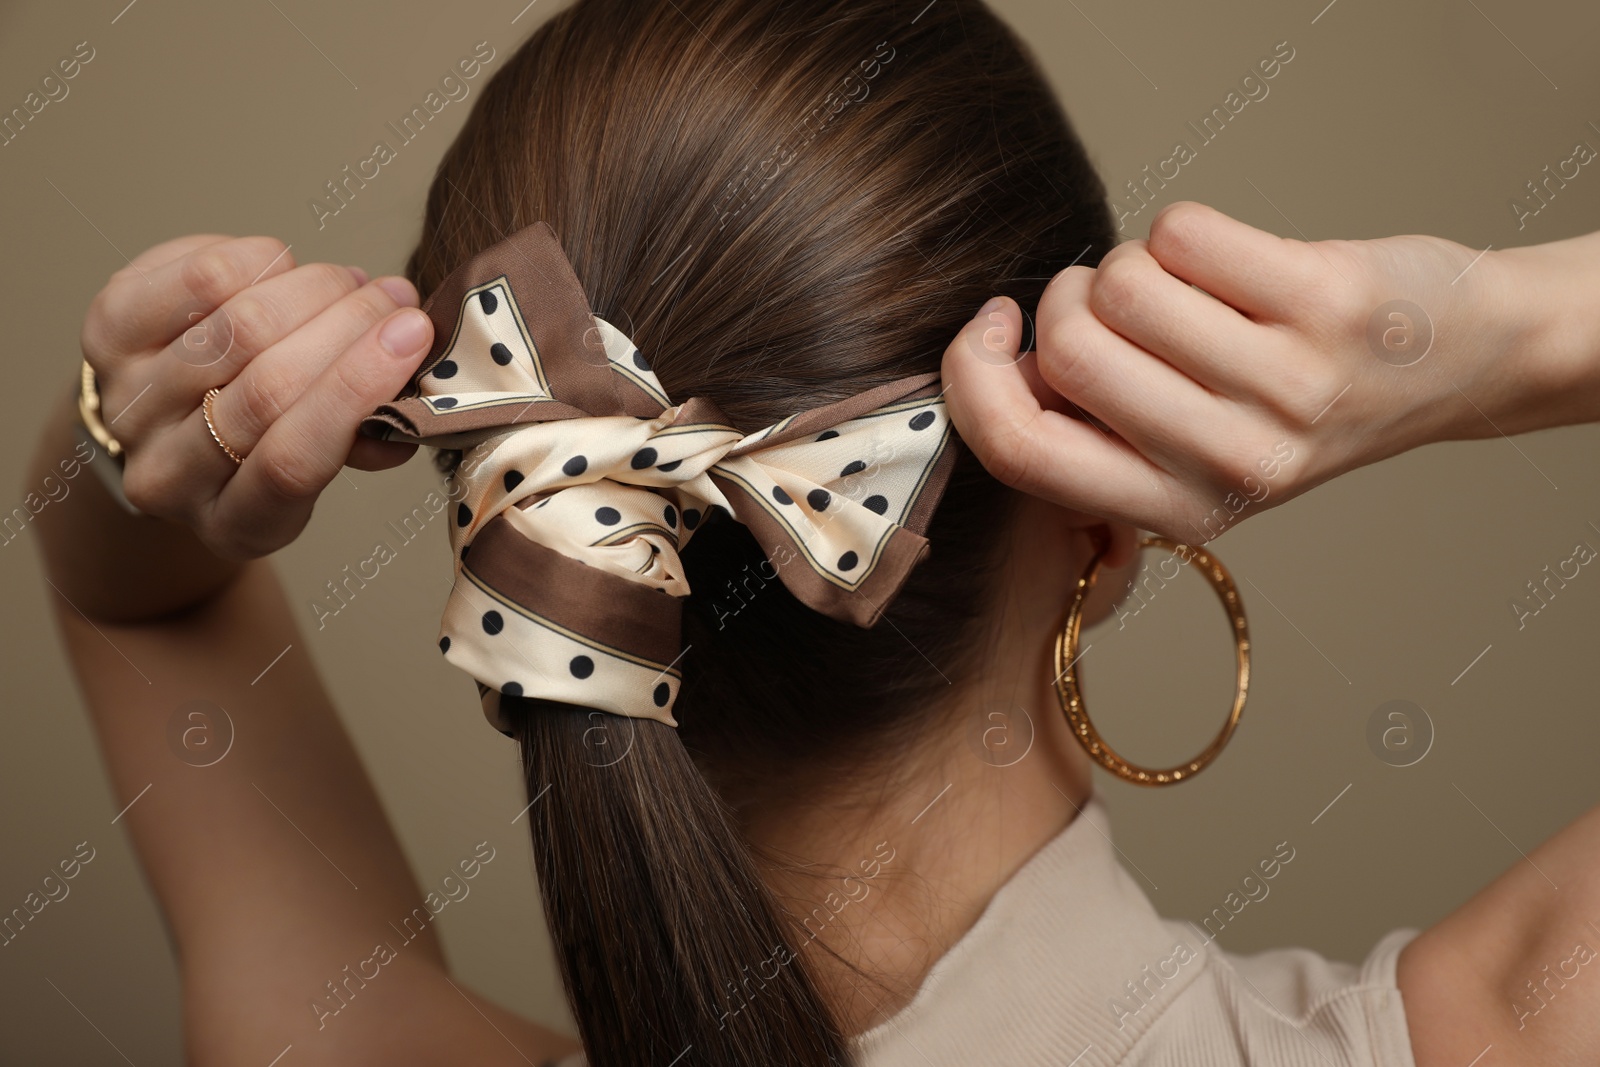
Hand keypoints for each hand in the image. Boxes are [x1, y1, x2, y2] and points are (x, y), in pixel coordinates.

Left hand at [81, 234, 434, 558]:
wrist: (167, 424)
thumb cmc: (263, 441)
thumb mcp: (320, 467)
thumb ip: (363, 437)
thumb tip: (410, 392)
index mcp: (236, 522)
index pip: (293, 462)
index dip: (356, 390)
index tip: (412, 335)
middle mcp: (169, 472)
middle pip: (268, 388)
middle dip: (349, 328)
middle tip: (396, 300)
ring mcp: (131, 403)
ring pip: (236, 330)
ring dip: (314, 290)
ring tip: (352, 282)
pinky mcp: (106, 334)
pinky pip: (193, 279)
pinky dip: (256, 261)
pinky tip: (285, 267)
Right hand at [941, 201, 1572, 541]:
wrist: (1445, 362)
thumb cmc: (1296, 401)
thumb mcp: (1191, 460)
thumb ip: (1092, 434)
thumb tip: (1000, 362)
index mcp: (1174, 511)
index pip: (1021, 448)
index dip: (975, 373)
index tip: (996, 328)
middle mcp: (1228, 465)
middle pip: (1066, 348)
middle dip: (1071, 298)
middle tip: (1123, 305)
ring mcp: (1282, 388)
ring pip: (1123, 283)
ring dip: (1135, 262)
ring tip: (1188, 288)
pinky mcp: (1325, 306)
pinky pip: (1182, 232)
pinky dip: (1189, 230)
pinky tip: (1232, 263)